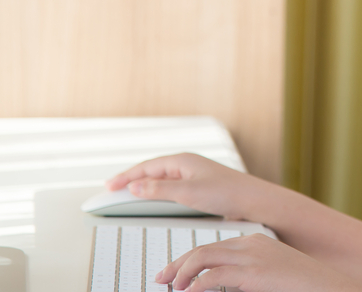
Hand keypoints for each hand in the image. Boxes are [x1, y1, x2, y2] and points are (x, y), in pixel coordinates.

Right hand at [106, 153, 270, 219]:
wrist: (251, 201)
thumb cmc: (226, 193)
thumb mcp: (187, 193)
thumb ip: (159, 190)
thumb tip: (136, 186)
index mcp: (182, 160)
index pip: (146, 167)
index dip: (126, 176)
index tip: (109, 185)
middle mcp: (186, 164)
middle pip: (151, 170)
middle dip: (131, 178)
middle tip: (111, 188)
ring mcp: (192, 174)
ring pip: (160, 178)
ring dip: (142, 184)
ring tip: (126, 191)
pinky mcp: (198, 185)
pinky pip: (170, 185)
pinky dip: (156, 190)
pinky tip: (154, 197)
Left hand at [155, 233, 361, 291]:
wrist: (331, 286)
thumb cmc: (305, 286)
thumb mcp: (270, 278)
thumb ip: (247, 278)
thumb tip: (221, 287)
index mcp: (256, 242)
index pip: (213, 246)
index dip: (188, 259)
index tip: (173, 274)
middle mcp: (252, 244)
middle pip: (203, 249)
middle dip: (178, 264)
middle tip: (162, 279)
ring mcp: (253, 256)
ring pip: (204, 258)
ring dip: (182, 274)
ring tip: (173, 289)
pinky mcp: (255, 273)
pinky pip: (215, 277)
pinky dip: (196, 287)